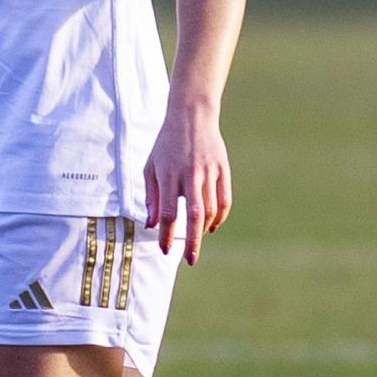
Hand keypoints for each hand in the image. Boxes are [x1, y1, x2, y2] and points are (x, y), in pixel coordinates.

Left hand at [140, 102, 232, 263]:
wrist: (192, 116)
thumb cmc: (166, 145)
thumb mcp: (151, 167)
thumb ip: (151, 196)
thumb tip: (152, 225)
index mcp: (168, 175)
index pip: (168, 212)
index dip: (166, 234)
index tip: (164, 250)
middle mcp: (190, 175)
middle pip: (193, 216)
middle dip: (191, 242)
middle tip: (190, 260)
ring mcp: (209, 172)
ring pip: (210, 210)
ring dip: (203, 229)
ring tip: (196, 238)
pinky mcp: (223, 170)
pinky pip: (224, 201)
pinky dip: (219, 217)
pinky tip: (211, 226)